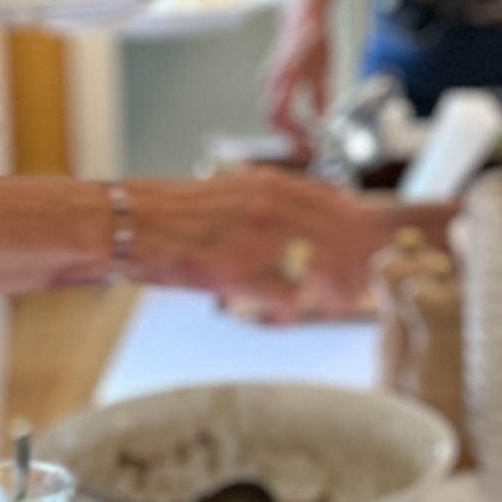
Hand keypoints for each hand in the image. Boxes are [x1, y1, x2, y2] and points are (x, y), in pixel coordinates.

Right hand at [120, 166, 394, 322]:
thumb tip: (308, 228)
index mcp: (271, 185)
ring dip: (335, 293)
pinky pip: (287, 297)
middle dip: (360, 268)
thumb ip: (274, 207)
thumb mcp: (233, 196)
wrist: (123, 224)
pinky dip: (292, 312)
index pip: (340, 206)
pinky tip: (286, 316)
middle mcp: (270, 205)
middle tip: (363, 290)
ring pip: (325, 267)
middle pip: (343, 238)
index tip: (377, 253)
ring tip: (332, 307)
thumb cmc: (173, 217)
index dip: (365, 234)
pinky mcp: (236, 270)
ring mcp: (255, 238)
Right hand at [261, 16, 331, 143]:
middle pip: (273, 120)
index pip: (284, 116)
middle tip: (307, 150)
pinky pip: (272, 105)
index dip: (296, 135)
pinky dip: (283, 120)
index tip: (309, 146)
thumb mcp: (324, 69)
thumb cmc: (314, 38)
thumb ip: (321, 97)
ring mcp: (269, 79)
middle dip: (289, 139)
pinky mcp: (271, 80)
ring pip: (271, 114)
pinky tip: (298, 126)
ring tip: (304, 141)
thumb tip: (322, 122)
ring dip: (285, 131)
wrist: (302, 16)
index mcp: (286, 77)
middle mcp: (272, 80)